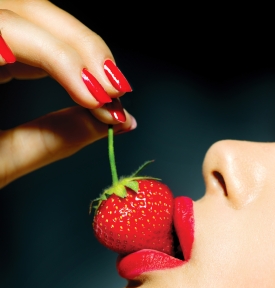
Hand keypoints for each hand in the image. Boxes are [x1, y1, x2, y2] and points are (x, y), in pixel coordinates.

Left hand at [0, 0, 135, 187]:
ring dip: (76, 51)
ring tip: (105, 90)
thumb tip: (109, 125)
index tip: (102, 100)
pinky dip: (58, 59)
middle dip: (80, 48)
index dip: (65, 61)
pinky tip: (80, 82)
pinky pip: (23, 38)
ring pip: (31, 18)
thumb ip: (54, 140)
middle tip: (116, 91)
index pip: (10, 31)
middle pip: (26, 9)